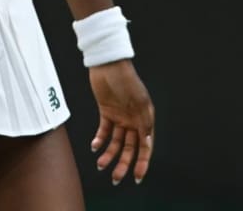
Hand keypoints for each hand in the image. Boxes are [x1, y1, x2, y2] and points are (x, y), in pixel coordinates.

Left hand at [88, 59, 154, 185]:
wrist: (108, 64)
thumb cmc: (126, 79)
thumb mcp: (138, 101)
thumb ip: (144, 123)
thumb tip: (147, 142)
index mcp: (145, 119)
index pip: (145, 146)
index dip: (142, 162)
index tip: (137, 177)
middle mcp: (133, 120)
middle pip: (130, 148)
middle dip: (123, 163)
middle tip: (115, 177)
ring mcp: (120, 117)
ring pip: (116, 142)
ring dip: (109, 154)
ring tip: (101, 164)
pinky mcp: (106, 112)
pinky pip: (104, 131)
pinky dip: (100, 140)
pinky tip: (95, 147)